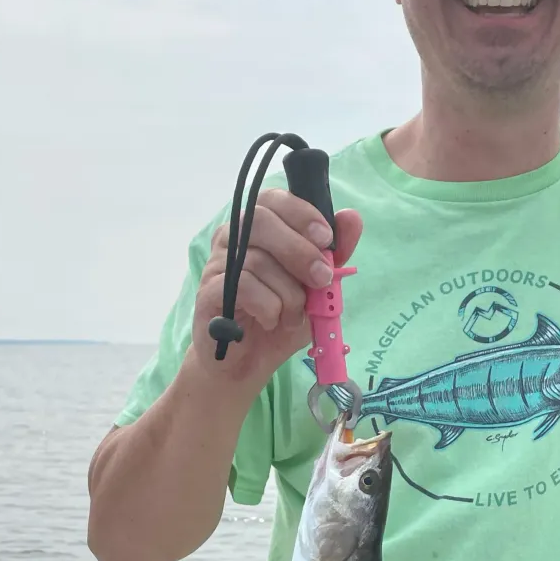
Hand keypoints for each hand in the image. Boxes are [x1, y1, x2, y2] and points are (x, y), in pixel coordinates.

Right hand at [190, 192, 362, 387]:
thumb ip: (333, 253)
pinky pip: (243, 287)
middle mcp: (232, 237)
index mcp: (259, 228)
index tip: (325, 239)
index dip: (301, 213)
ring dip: (288, 294)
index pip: (273, 199)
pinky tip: (272, 320)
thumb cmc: (281, 317)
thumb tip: (352, 218)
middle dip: (299, 251)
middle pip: (260, 220)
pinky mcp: (208, 292)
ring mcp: (217, 263)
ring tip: (293, 316)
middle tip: (320, 279)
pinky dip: (269, 307)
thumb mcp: (317, 287)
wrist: (249, 361)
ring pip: (257, 260)